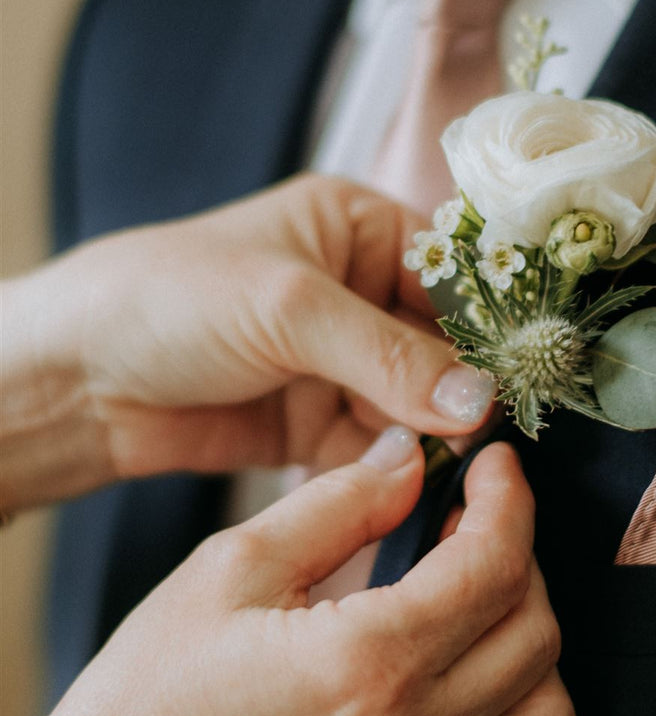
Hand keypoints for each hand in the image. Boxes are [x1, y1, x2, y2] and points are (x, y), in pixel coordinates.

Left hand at [0, 174, 494, 509]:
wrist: (72, 380)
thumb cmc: (166, 300)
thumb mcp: (288, 310)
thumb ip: (390, 357)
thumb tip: (481, 401)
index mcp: (357, 230)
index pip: (453, 274)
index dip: (490, 323)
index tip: (524, 374)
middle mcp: (358, 294)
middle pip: (445, 347)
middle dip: (463, 392)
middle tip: (486, 437)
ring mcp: (339, 365)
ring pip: (419, 406)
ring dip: (433, 437)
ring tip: (450, 466)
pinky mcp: (316, 426)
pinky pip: (380, 450)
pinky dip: (396, 471)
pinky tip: (410, 486)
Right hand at [0, 440, 572, 715]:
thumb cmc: (151, 702)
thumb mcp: (229, 570)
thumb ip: (337, 504)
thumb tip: (412, 460)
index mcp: (368, 660)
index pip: (497, 564)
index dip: (511, 500)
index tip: (495, 471)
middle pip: (537, 632)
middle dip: (518, 562)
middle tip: (468, 533)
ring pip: (549, 714)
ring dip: (527, 649)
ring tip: (471, 615)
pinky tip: (466, 697)